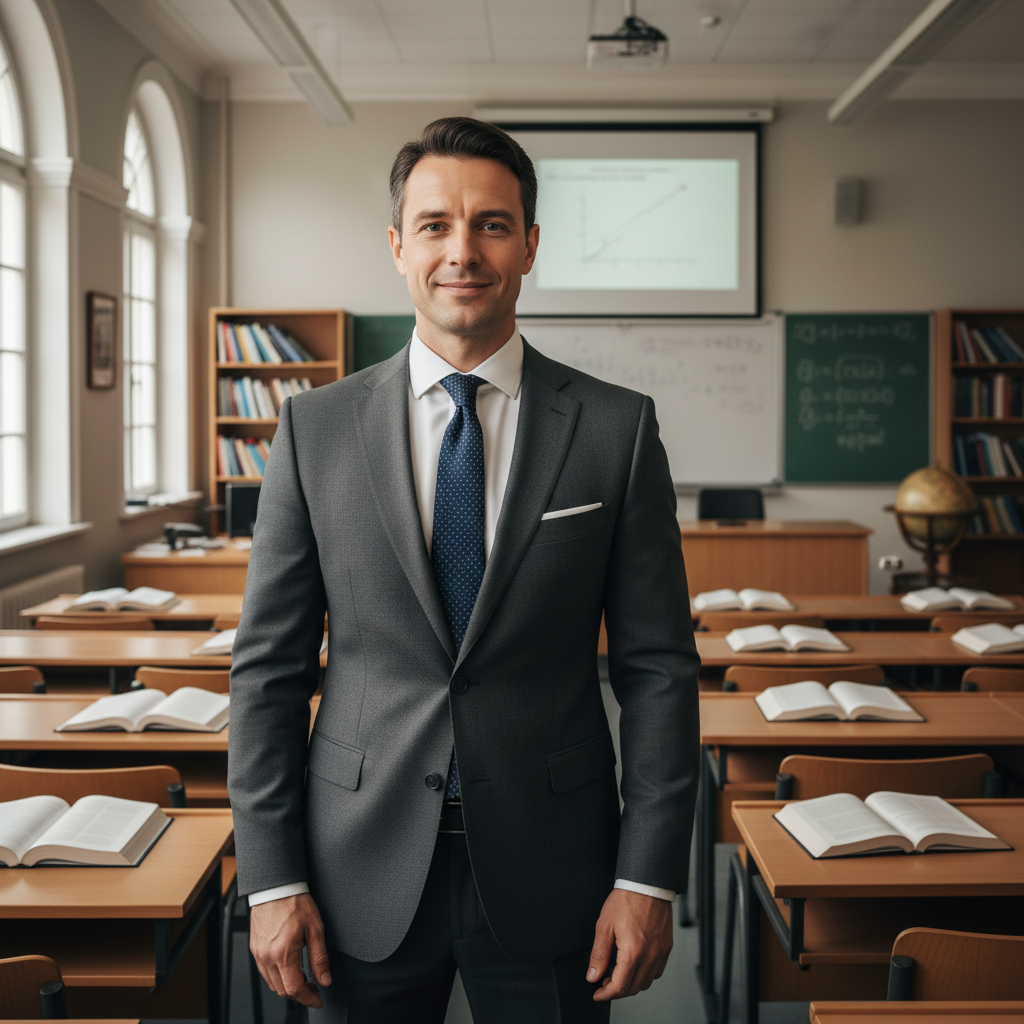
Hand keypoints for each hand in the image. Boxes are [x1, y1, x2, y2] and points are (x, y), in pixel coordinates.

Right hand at [250, 893, 331, 1008]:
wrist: (276, 886)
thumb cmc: (295, 902)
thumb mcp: (315, 929)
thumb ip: (320, 958)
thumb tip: (325, 980)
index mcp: (283, 954)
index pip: (294, 989)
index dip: (308, 998)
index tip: (318, 1000)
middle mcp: (267, 957)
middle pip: (282, 990)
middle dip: (299, 994)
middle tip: (314, 987)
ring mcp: (258, 953)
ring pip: (272, 983)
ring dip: (288, 986)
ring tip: (303, 977)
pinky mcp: (254, 948)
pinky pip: (264, 972)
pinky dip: (277, 976)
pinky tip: (288, 967)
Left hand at [586, 888, 672, 1000]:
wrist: (647, 884)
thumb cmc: (627, 899)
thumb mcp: (604, 925)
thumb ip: (599, 954)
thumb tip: (593, 975)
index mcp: (633, 952)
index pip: (620, 986)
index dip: (606, 994)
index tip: (598, 993)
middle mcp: (650, 955)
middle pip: (633, 988)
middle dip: (617, 991)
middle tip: (604, 984)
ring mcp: (660, 952)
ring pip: (646, 982)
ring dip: (631, 984)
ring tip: (618, 976)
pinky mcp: (666, 947)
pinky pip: (657, 971)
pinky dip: (645, 975)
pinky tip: (635, 967)